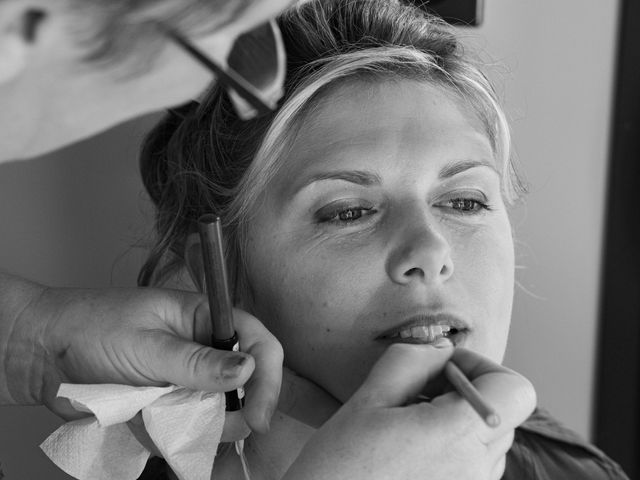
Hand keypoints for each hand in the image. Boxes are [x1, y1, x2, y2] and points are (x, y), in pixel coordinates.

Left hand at [7, 284, 282, 433]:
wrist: (40, 353)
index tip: (259, 413)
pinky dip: (176, 436)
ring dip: (202, 425)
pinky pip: (187, 426)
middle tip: (220, 431)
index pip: (255, 340)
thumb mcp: (147, 345)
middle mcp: (201, 348)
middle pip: (245, 381)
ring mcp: (185, 378)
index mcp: (203, 318)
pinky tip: (150, 427)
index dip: (267, 375)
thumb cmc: (91, 329)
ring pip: (218, 410)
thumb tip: (249, 369)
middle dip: (238, 409)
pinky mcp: (166, 403)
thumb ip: (197, 362)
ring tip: (165, 421)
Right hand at [284, 342, 535, 479]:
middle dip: (467, 391)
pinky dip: (453, 448)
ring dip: (459, 421)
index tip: (444, 369)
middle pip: (503, 412)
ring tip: (410, 425)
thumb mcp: (369, 399)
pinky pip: (475, 467)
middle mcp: (477, 469)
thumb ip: (413, 361)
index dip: (482, 367)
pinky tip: (412, 451)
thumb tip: (443, 350)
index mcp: (458, 434)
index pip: (515, 390)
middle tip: (419, 392)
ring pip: (489, 440)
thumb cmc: (340, 465)